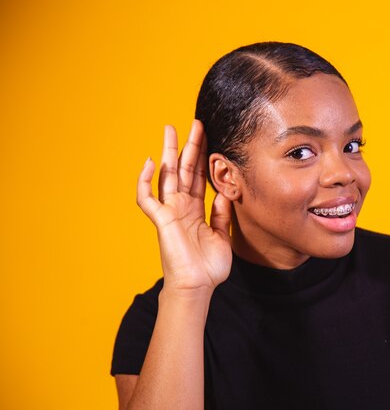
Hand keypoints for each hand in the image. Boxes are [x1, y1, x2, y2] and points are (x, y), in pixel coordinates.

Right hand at [136, 120, 232, 291]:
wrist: (198, 286)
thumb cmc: (209, 267)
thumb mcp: (222, 235)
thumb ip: (222, 212)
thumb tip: (225, 191)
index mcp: (195, 210)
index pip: (198, 176)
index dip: (203, 157)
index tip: (209, 138)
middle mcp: (181, 206)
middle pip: (184, 169)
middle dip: (189, 146)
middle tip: (196, 123)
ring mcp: (170, 211)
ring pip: (166, 175)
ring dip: (168, 152)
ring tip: (170, 129)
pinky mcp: (161, 220)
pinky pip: (147, 197)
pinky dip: (144, 180)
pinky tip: (148, 162)